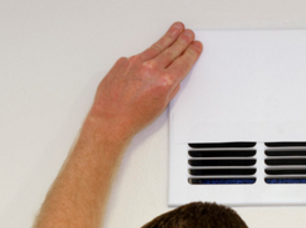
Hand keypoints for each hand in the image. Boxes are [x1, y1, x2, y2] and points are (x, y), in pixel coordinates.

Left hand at [87, 22, 202, 142]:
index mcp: (164, 81)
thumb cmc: (133, 117)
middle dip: (182, 41)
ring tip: (175, 30)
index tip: (195, 47)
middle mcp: (151, 69)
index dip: (192, 53)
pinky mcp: (123, 62)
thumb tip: (173, 79)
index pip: (183, 62)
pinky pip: (138, 55)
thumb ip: (169, 89)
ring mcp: (136, 63)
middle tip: (188, 34)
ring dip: (168, 38)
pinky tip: (152, 50)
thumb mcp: (161, 105)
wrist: (110, 118)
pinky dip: (147, 53)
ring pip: (156, 47)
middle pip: (172, 50)